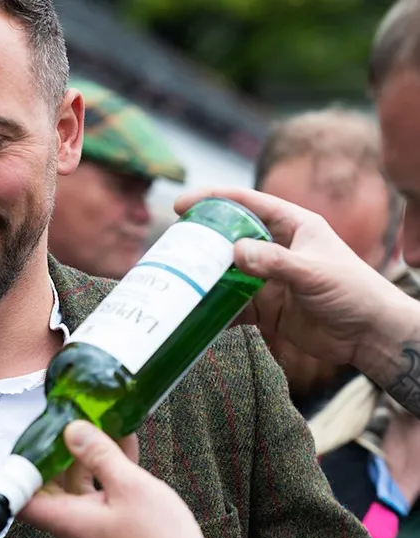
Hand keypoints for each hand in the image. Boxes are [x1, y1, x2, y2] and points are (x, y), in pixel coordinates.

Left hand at [19, 421, 217, 537]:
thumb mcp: (128, 485)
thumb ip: (98, 455)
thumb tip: (73, 432)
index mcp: (68, 520)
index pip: (24, 499)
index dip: (21, 472)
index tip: (30, 445)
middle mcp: (75, 529)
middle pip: (52, 490)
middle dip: (59, 458)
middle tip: (67, 431)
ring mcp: (94, 532)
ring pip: (80, 491)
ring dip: (88, 463)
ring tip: (99, 433)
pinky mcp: (114, 533)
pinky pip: (101, 498)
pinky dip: (108, 476)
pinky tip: (124, 452)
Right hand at [175, 187, 411, 373]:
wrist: (369, 335)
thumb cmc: (353, 293)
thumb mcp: (313, 272)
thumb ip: (274, 262)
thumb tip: (234, 251)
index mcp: (292, 226)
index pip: (248, 203)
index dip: (215, 199)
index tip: (182, 205)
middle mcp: (277, 249)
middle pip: (230, 238)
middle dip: (201, 241)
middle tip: (171, 246)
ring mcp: (269, 279)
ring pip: (227, 274)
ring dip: (204, 278)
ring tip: (175, 281)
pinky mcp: (266, 308)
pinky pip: (233, 306)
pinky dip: (216, 310)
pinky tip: (197, 314)